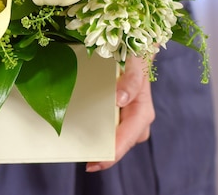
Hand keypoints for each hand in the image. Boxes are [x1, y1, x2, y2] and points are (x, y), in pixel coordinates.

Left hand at [85, 55, 154, 171]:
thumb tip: (121, 99)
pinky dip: (93, 133)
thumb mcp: (135, 64)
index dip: (111, 155)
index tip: (92, 163)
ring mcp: (127, 121)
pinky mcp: (118, 117)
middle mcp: (136, 122)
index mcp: (142, 113)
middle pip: (117, 145)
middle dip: (100, 153)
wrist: (134, 53)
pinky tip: (79, 134)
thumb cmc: (135, 59)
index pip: (125, 140)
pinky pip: (106, 130)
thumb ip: (132, 80)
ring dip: (96, 144)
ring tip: (75, 148)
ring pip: (112, 140)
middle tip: (79, 159)